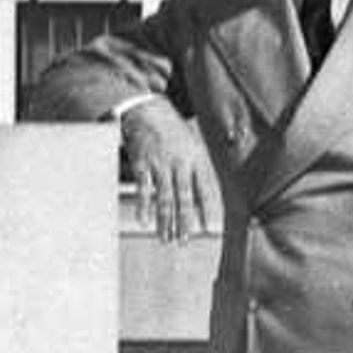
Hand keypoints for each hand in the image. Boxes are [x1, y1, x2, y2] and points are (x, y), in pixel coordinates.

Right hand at [122, 99, 218, 243]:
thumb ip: (199, 169)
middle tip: (184, 241)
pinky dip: (144, 206)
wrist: (148, 111)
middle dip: (184, 222)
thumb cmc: (173, 131)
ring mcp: (160, 164)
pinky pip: (143, 189)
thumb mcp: (193, 144)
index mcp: (196, 158)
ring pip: (164, 197)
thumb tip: (205, 198)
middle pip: (183, 198)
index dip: (207, 209)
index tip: (210, 229)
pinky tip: (145, 221)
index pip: (205, 188)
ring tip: (166, 238)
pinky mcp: (142, 165)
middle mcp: (179, 163)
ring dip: (165, 221)